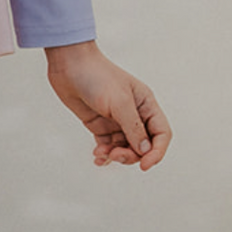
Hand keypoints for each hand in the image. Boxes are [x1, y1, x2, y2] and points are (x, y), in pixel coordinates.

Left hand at [45, 41, 171, 169]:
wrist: (69, 65)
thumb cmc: (97, 77)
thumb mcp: (119, 102)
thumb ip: (134, 128)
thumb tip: (145, 151)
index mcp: (146, 105)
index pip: (161, 134)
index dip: (157, 152)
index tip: (144, 165)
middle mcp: (134, 114)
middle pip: (143, 146)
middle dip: (131, 155)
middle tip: (115, 154)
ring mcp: (117, 121)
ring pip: (125, 148)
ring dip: (115, 155)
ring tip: (100, 153)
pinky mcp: (100, 125)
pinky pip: (108, 147)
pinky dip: (104, 155)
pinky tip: (97, 158)